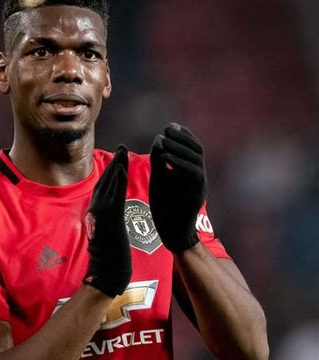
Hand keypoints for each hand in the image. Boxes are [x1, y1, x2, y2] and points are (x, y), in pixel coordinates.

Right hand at [83, 146, 131, 296]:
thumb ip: (107, 222)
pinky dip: (117, 180)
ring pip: (108, 185)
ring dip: (116, 166)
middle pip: (104, 182)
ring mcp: (100, 214)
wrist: (107, 273)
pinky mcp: (109, 218)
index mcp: (94, 214)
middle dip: (113, 164)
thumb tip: (111, 214)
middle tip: (121, 148)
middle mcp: (94, 211)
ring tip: (123, 151)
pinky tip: (123, 168)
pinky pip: (114, 194)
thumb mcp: (106, 236)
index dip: (110, 173)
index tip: (117, 160)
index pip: (102, 188)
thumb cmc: (109, 260)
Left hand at [149, 123, 206, 251]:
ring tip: (164, 139)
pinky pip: (193, 174)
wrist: (170, 233)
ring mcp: (201, 186)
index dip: (183, 135)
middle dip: (182, 137)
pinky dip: (180, 164)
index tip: (169, 126)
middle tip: (167, 129)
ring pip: (196, 160)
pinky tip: (166, 158)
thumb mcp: (158, 179)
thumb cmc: (163, 207)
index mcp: (191, 172)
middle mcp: (199, 176)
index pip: (192, 148)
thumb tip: (159, 138)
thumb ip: (159, 161)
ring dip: (179, 148)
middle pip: (197, 150)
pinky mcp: (198, 195)